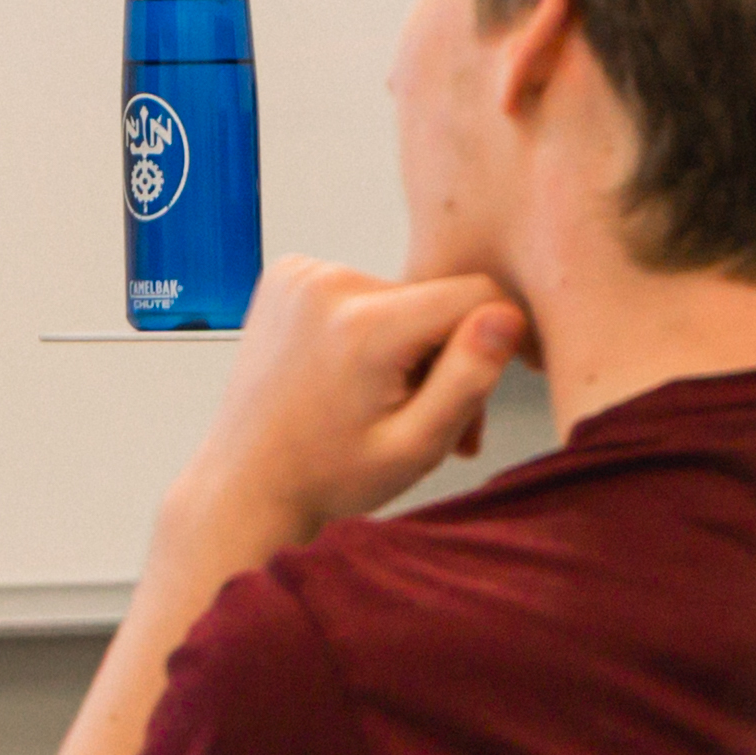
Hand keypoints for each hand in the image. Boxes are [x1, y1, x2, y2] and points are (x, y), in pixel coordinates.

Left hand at [158, 256, 528, 572]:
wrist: (247, 480)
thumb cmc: (328, 475)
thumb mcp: (417, 444)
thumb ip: (468, 378)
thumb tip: (508, 315)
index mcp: (365, 323)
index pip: (478, 294)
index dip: (491, 344)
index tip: (468, 393)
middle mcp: (329, 283)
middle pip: (436, 299)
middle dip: (443, 355)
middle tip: (423, 416)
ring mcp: (301, 274)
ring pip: (401, 298)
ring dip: (405, 346)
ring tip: (382, 403)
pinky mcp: (287, 276)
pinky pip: (361, 292)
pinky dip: (368, 330)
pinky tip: (350, 376)